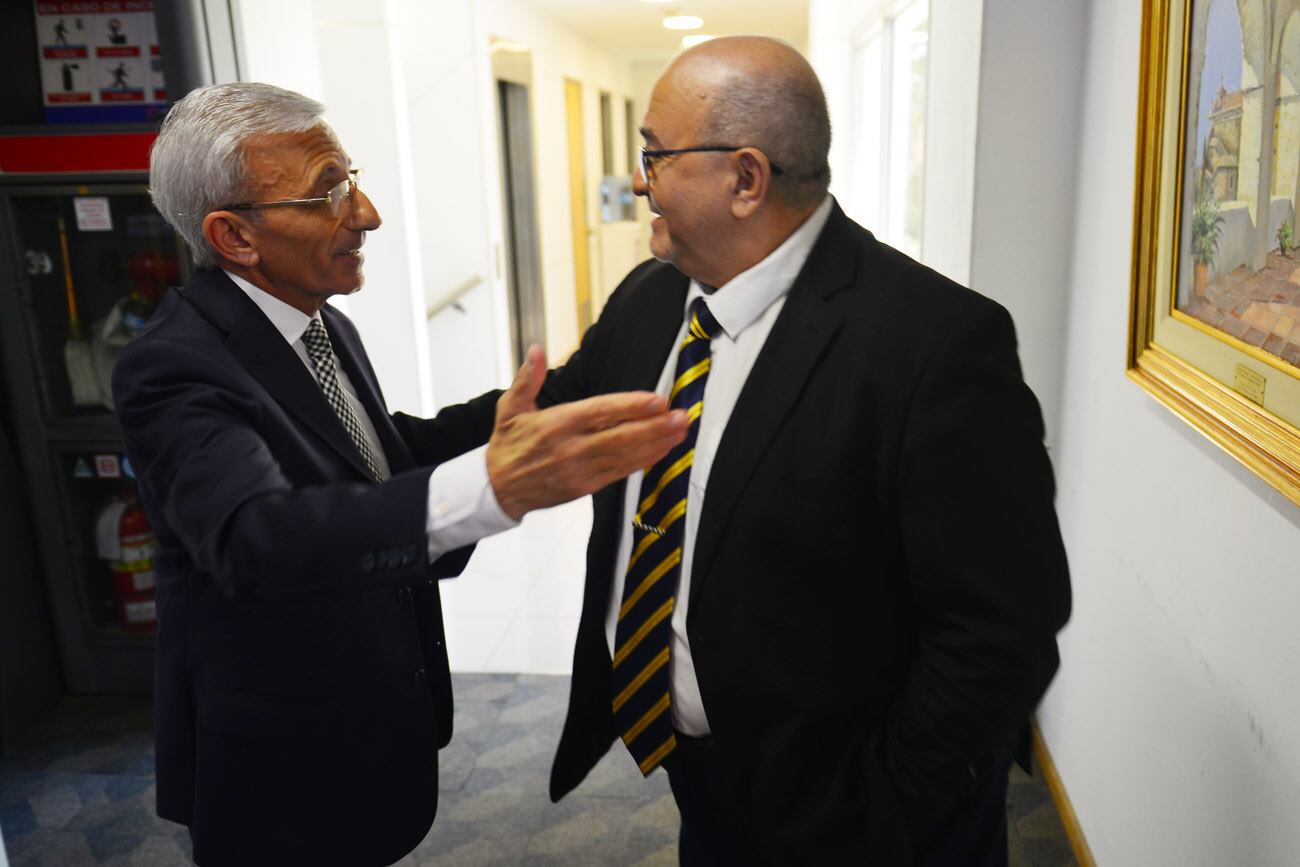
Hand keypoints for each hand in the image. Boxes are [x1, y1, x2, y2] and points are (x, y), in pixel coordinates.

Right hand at [487, 345, 687, 519]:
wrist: (498, 488)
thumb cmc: (508, 444)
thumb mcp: (509, 407)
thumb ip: (527, 379)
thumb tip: (535, 350)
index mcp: (555, 424)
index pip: (599, 412)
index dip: (630, 407)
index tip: (656, 400)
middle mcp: (570, 448)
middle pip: (619, 437)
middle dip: (654, 427)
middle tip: (681, 416)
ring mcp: (580, 470)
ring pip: (624, 457)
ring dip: (656, 444)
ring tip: (680, 431)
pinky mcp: (585, 487)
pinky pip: (619, 473)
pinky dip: (643, 462)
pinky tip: (661, 450)